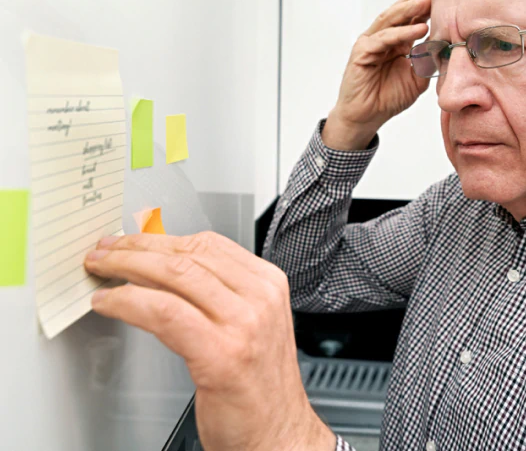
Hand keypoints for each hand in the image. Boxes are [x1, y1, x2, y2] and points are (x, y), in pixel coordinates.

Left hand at [84, 232, 334, 450]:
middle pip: (189, 254)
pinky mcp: (221, 354)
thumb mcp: (249, 324)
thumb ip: (218, 294)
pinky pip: (164, 312)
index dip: (161, 238)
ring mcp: (244, 324)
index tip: (133, 240)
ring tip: (102, 271)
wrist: (278, 434)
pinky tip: (110, 303)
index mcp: (269, 284)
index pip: (209, 244)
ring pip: (174, 275)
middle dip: (138, 246)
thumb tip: (163, 268)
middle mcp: (260, 297)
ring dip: (127, 268)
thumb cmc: (258, 386)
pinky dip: (128, 302)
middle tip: (107, 250)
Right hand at [322, 0, 433, 149]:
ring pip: (391, 20)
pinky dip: (401, 33)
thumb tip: (448, 47)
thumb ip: (429, 62)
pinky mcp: (361, 53)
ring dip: (410, 9)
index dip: (428, 4)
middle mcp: (382, 38)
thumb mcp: (417, 79)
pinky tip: (418, 29)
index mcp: (396, 41)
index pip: (413, 17)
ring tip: (428, 0)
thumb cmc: (388, 98)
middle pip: (401, 11)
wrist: (366, 117)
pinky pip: (383, 39)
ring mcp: (370, 44)